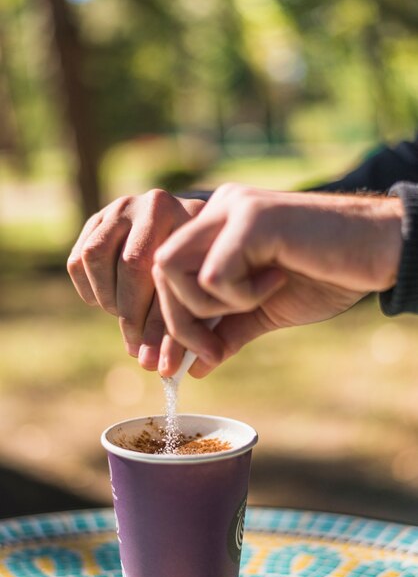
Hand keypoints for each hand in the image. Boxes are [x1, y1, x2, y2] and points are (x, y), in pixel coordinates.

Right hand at [67, 190, 204, 368]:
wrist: (188, 229)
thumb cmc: (198, 265)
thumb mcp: (197, 287)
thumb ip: (180, 322)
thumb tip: (157, 367)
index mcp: (177, 214)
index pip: (153, 269)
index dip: (150, 318)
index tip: (151, 354)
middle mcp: (142, 204)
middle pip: (125, 265)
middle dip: (130, 313)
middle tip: (136, 343)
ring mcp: (114, 210)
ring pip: (93, 258)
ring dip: (106, 297)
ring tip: (126, 316)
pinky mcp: (94, 223)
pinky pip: (77, 262)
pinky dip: (89, 290)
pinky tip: (110, 301)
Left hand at [153, 183, 402, 376]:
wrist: (377, 252)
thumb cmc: (325, 276)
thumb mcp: (264, 310)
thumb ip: (226, 331)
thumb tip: (193, 369)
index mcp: (216, 226)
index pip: (166, 273)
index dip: (166, 321)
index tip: (178, 364)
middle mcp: (217, 208)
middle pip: (159, 269)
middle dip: (177, 323)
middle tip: (213, 352)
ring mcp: (232, 207)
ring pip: (173, 268)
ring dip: (209, 306)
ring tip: (256, 300)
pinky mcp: (251, 217)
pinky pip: (213, 274)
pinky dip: (240, 294)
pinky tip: (275, 279)